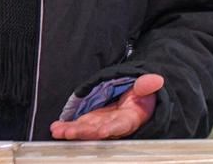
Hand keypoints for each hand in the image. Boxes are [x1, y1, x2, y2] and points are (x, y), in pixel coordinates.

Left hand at [49, 73, 164, 140]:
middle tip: (69, 132)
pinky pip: (79, 125)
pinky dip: (68, 127)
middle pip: (98, 130)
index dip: (112, 128)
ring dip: (72, 131)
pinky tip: (56, 128)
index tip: (103, 131)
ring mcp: (101, 124)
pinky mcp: (92, 121)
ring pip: (86, 130)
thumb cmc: (142, 98)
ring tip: (58, 131)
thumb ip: (147, 85)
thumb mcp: (146, 89)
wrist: (136, 103)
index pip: (121, 124)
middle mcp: (114, 125)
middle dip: (84, 132)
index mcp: (130, 118)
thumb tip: (156, 79)